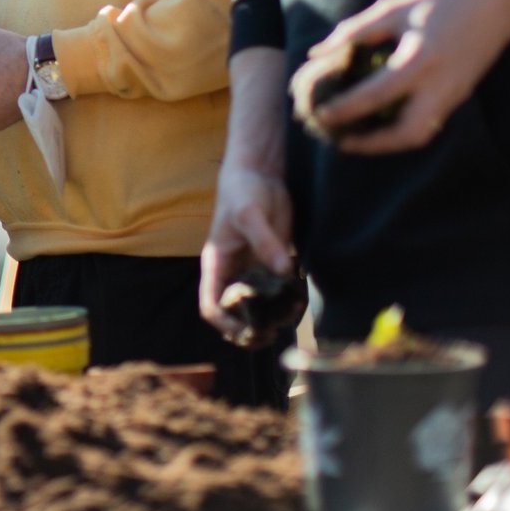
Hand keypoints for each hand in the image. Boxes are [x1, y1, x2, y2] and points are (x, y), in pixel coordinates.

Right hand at [198, 165, 293, 345]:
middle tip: (271, 335)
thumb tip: (284, 270)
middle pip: (233, 314)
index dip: (224, 322)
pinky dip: (286, 305)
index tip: (246, 330)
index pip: (211, 304)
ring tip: (287, 323)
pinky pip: (276, 293)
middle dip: (248, 330)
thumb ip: (265, 242)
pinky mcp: (272, 266)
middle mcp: (233, 273)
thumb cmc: (243, 191)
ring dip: (269, 320)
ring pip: (257, 308)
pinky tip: (298, 306)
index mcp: (216, 265)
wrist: (261, 175)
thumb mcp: (249, 214)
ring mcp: (253, 271)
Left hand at [306, 0, 509, 155]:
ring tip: (358, 137)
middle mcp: (440, 85)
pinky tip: (381, 122)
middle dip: (374, 145)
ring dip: (389, 143)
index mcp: (418, 60)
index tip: (321, 115)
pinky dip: (404, 129)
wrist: (499, 1)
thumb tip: (316, 54)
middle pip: (408, 135)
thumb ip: (352, 32)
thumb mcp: (392, 8)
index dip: (346, 109)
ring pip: (421, 134)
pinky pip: (430, 122)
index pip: (375, 95)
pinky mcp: (460, 94)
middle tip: (342, 141)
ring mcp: (454, 94)